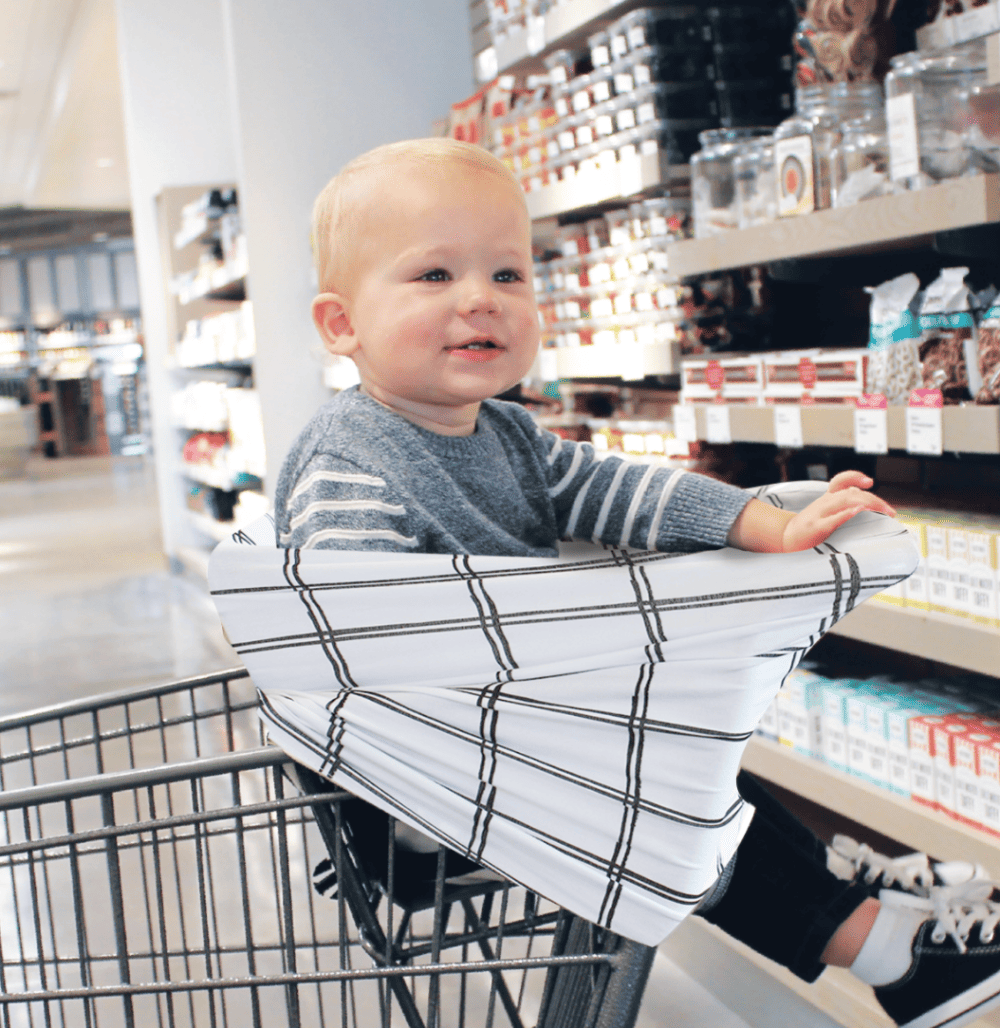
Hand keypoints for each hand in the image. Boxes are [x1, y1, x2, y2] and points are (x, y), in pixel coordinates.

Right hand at [781, 472, 895, 551]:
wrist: (783, 538)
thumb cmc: (807, 528)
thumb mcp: (823, 512)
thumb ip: (841, 506)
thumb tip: (864, 502)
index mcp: (826, 499)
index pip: (841, 481)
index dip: (855, 477)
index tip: (869, 481)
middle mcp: (824, 503)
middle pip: (851, 493)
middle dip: (874, 500)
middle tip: (890, 511)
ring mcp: (819, 514)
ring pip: (845, 500)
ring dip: (867, 504)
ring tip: (882, 511)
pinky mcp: (816, 528)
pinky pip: (833, 518)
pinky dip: (846, 514)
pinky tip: (857, 512)